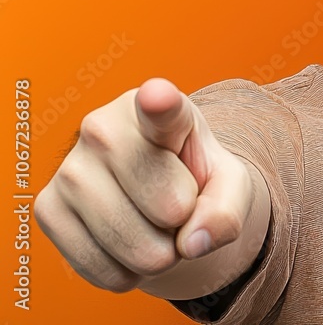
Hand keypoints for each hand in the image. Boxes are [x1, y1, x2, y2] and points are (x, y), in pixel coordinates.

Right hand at [37, 78, 256, 292]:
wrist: (155, 199)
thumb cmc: (195, 179)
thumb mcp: (229, 186)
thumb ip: (227, 210)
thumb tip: (192, 243)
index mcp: (158, 110)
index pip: (160, 109)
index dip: (160, 105)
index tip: (159, 97)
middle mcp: (102, 127)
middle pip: (165, 207)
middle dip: (184, 224)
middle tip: (177, 206)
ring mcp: (68, 168)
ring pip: (131, 244)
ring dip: (158, 255)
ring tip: (154, 224)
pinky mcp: (46, 209)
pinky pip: (100, 268)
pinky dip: (126, 273)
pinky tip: (126, 243)